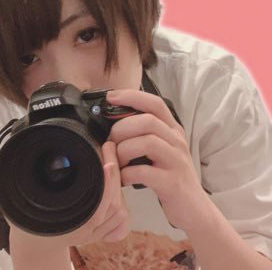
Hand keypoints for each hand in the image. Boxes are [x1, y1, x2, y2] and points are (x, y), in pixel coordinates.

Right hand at [0, 141, 130, 248]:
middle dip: (115, 174)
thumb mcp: (15, 210)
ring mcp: (95, 232)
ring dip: (119, 183)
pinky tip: (116, 179)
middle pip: (113, 204)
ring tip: (111, 156)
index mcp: (70, 226)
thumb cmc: (29, 228)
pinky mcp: (101, 229)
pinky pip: (120, 219)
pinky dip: (121, 198)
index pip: (97, 207)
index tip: (108, 162)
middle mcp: (86, 231)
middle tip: (109, 146)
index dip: (106, 185)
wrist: (37, 249)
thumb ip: (1, 197)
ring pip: (119, 209)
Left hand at [106, 89, 212, 233]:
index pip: (154, 103)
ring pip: (147, 142)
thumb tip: (113, 120)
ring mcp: (176, 162)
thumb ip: (144, 133)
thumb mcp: (161, 149)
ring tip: (116, 161)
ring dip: (123, 150)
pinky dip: (127, 174)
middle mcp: (176, 141)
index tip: (110, 97)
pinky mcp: (172, 183)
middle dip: (121, 128)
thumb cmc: (170, 175)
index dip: (131, 96)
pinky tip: (122, 178)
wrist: (195, 209)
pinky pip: (144, 172)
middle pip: (147, 121)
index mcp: (172, 130)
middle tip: (111, 142)